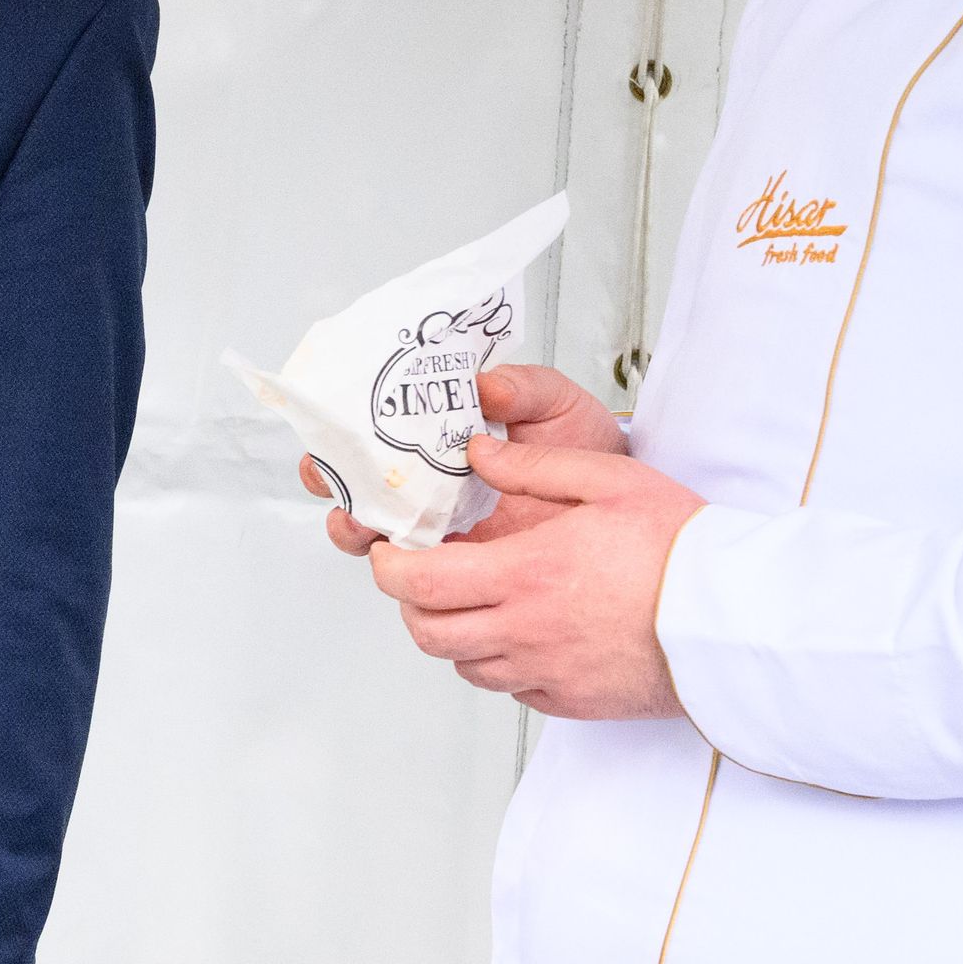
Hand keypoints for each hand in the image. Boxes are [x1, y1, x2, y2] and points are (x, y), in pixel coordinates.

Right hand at [302, 361, 630, 556]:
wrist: (628, 504)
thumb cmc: (587, 447)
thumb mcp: (558, 405)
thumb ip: (524, 389)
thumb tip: (485, 385)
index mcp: (441, 441)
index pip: (373, 435)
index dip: (341, 437)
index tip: (333, 435)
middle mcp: (431, 487)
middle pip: (359, 490)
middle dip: (336, 489)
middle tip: (342, 487)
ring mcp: (443, 532)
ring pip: (378, 538)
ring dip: (360, 530)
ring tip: (370, 526)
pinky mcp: (463, 571)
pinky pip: (420, 578)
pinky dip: (404, 571)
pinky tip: (409, 558)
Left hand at [364, 433, 705, 720]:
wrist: (738, 621)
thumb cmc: (682, 550)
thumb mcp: (610, 480)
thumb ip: (534, 466)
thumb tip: (479, 452)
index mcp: (525, 573)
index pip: (417, 583)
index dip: (388, 569)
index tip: (389, 552)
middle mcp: (524, 630)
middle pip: (427, 632)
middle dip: (411, 603)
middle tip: (424, 576)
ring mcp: (545, 672)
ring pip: (464, 665)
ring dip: (455, 634)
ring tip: (476, 602)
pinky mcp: (570, 700)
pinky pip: (510, 688)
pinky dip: (500, 664)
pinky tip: (524, 633)